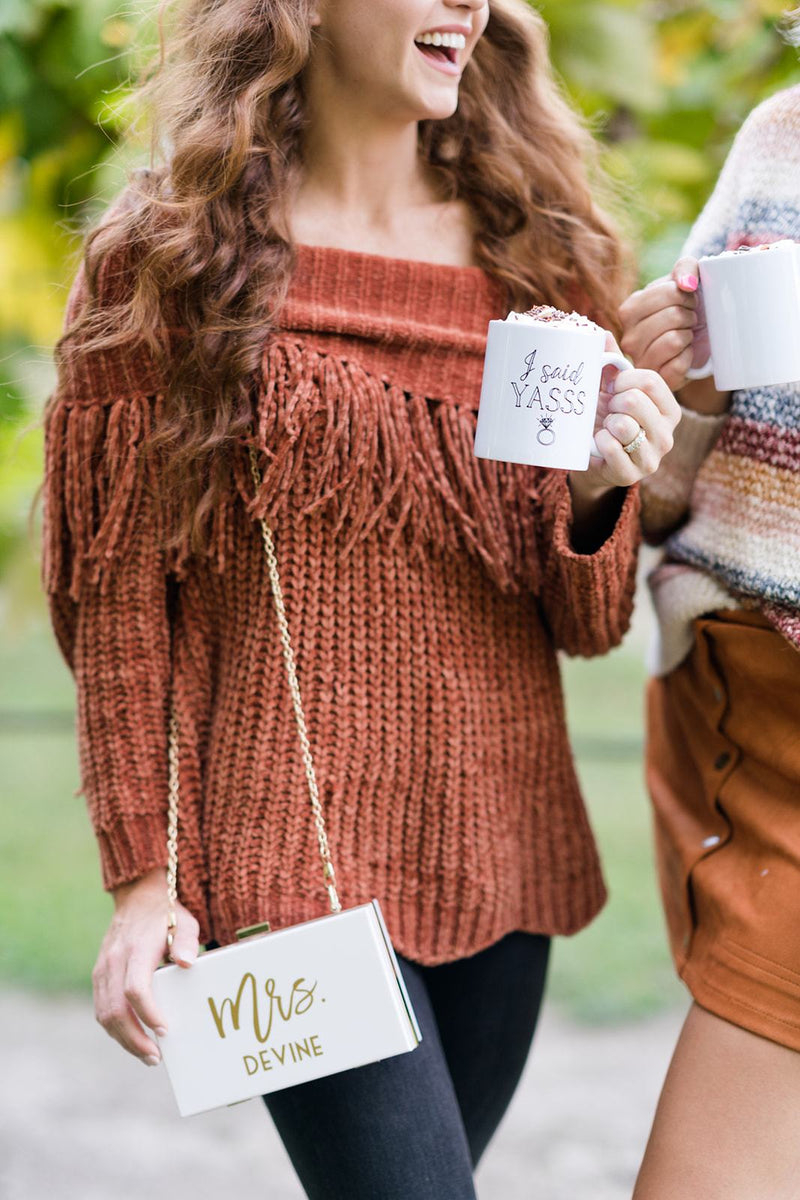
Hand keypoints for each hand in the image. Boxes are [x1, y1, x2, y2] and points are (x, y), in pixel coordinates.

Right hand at [93, 866, 199, 1063]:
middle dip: (134, 1039)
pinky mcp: (99, 975)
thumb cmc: (167, 915)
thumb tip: (187, 964)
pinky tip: (133, 1038)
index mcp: (136, 949)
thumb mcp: (185, 922)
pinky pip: (101, 1008)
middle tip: (156, 1057)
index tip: (165, 1031)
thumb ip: (187, 942)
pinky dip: (115, 1028)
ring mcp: (102, 969)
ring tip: (147, 1054)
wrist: (137, 898)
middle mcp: (114, 961)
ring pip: (104, 1014)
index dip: (148, 1013)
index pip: (135, 989)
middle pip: (115, 1010)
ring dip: (124, 1039)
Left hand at [572, 333, 680, 493]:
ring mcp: (652, 457)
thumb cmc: (608, 417)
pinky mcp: (631, 475)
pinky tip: (600, 443)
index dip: (624, 379)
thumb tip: (601, 333)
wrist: (594, 458)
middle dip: (613, 402)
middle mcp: (667, 434)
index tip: (612, 387)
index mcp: (669, 409)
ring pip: (623, 425)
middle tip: (609, 410)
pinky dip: (598, 440)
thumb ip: (611, 361)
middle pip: (635, 401)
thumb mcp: (613, 388)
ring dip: (606, 422)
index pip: (651, 381)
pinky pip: (610, 446)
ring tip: (606, 428)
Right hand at [619, 256, 710, 390]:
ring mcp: (640, 361)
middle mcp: (628, 337)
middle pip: (673, 316)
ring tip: (685, 335)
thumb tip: (686, 284)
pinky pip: (678, 364)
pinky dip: (689, 357)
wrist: (696, 339)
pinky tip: (684, 353)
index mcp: (629, 310)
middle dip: (690, 315)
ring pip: (674, 340)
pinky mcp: (655, 379)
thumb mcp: (686, 279)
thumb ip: (686, 267)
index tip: (686, 301)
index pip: (670, 293)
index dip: (688, 295)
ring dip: (688, 335)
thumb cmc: (687, 308)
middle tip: (688, 320)